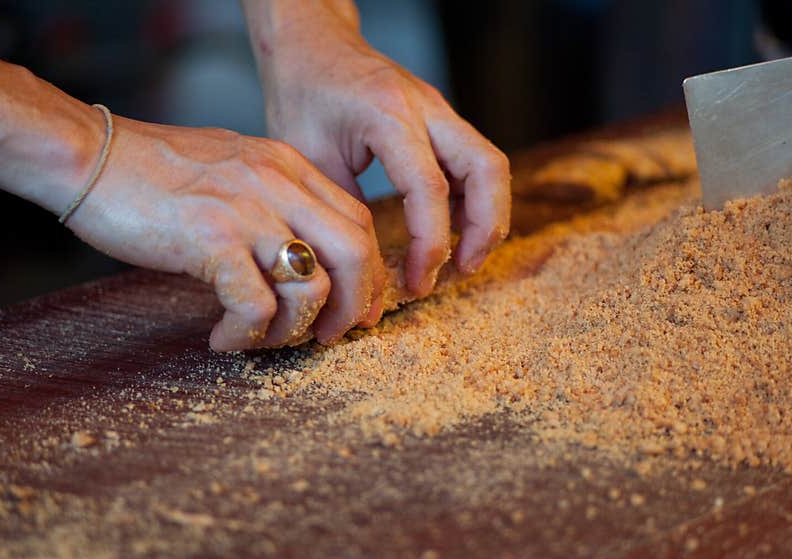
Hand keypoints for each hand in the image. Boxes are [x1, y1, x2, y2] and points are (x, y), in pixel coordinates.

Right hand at [67, 116, 386, 349]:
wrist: (87, 156)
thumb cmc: (151, 173)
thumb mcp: (231, 172)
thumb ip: (271, 204)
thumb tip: (296, 262)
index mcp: (287, 167)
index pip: (358, 220)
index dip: (366, 273)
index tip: (353, 309)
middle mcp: (277, 184)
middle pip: (355, 251)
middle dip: (351, 306)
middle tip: (327, 336)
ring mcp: (246, 211)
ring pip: (312, 284)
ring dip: (294, 328)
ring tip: (259, 338)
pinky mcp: (211, 240)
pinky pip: (256, 306)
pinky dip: (245, 336)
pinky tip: (220, 338)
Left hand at [245, 1, 510, 295]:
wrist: (309, 43)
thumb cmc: (301, 95)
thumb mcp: (309, 160)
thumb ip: (345, 218)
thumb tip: (367, 283)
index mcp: (388, 115)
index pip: (429, 188)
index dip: (430, 244)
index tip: (417, 282)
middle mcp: (426, 107)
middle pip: (487, 169)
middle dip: (486, 229)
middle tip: (463, 271)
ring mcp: (439, 109)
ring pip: (491, 165)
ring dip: (488, 216)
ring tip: (464, 258)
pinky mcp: (441, 118)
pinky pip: (475, 161)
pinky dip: (475, 199)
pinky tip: (454, 229)